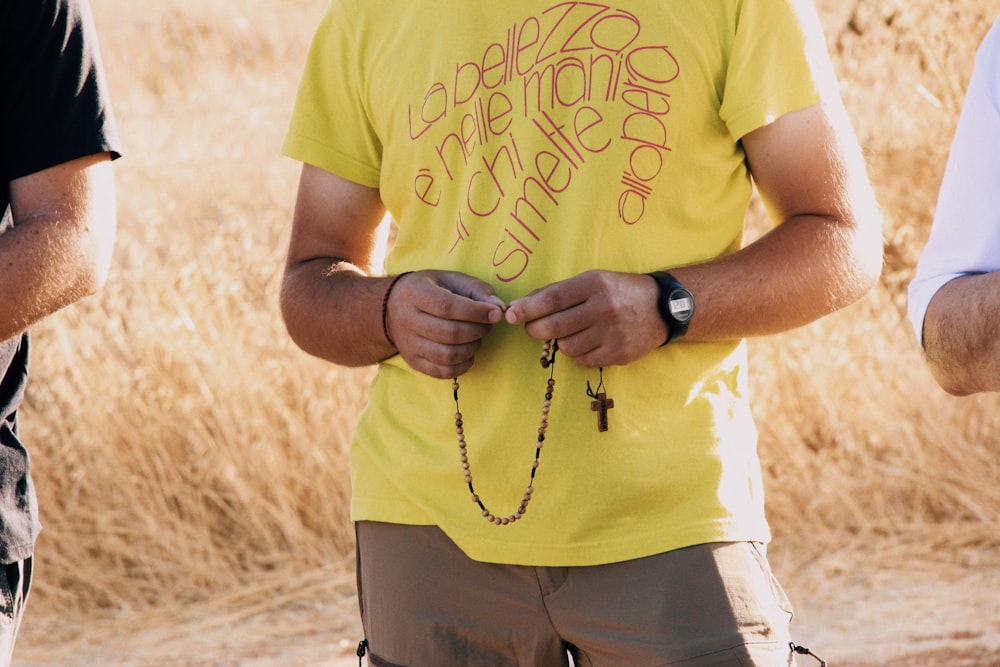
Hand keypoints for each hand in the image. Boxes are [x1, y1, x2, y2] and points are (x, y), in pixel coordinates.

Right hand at [385, 270, 505, 377]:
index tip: (496, 314)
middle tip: (488, 325)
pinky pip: (443, 372)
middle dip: (478, 330)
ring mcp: (408, 344)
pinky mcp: (413, 362)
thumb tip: (499, 308)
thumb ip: (476, 290)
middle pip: (449, 333)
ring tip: (477, 337)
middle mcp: (407, 320)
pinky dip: (463, 365)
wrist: (393, 308)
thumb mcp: (450, 279)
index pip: (447, 307)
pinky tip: (468, 353)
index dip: (476, 312)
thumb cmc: (430, 289)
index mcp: (415, 293)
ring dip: (472, 348)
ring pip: (447, 355)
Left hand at [505, 270, 665, 366]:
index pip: (552, 300)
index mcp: (595, 284)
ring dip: (561, 341)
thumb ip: (558, 292)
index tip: (509, 315)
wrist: (663, 308)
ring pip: (566, 347)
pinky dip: (579, 353)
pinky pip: (582, 359)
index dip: (527, 309)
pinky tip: (589, 341)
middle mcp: (603, 308)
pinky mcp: (619, 354)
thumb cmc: (619, 291)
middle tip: (533, 328)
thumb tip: (521, 306)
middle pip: (554, 327)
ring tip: (574, 331)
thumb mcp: (593, 280)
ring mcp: (612, 333)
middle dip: (536, 329)